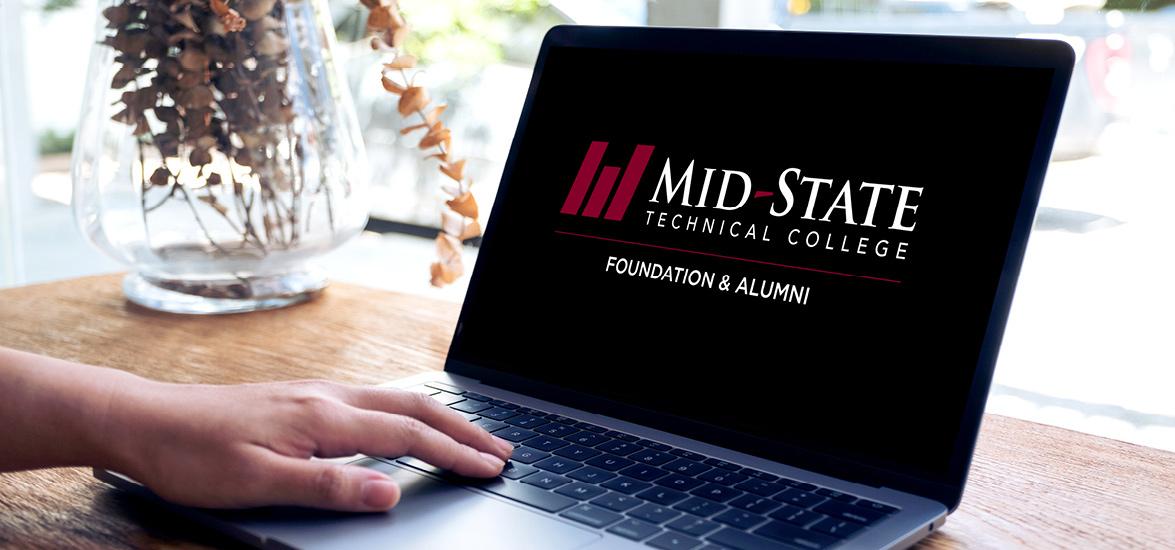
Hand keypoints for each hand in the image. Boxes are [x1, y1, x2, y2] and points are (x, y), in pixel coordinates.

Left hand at [102, 378, 514, 511]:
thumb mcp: (259, 482)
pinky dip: (410, 411)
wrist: (146, 418)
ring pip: (396, 398)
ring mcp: (316, 392)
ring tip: (469, 435)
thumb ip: (329, 487)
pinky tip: (408, 422)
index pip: (408, 435)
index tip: (491, 469)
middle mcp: (327, 396)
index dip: (455, 454)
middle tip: (502, 449)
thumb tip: (390, 491)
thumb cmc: (194, 455)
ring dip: (441, 417)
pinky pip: (374, 398)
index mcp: (323, 417)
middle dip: (464, 428)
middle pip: (414, 406)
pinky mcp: (303, 397)